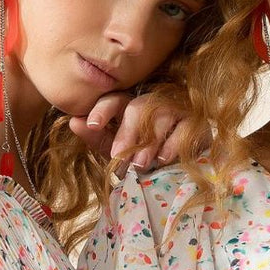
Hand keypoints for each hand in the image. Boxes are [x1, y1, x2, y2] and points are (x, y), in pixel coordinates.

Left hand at [69, 93, 206, 175]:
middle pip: (138, 108)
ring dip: (149, 142)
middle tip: (119, 155)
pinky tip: (164, 159)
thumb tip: (73, 122)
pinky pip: (185, 128)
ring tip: (140, 164)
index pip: (115, 100)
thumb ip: (98, 137)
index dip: (103, 109)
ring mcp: (177, 110)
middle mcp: (153, 103)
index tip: (91, 124)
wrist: (181, 169)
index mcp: (130, 107)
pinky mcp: (197, 124)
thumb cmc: (146, 155)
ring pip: (162, 117)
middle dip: (127, 132)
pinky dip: (173, 144)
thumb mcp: (118, 148)